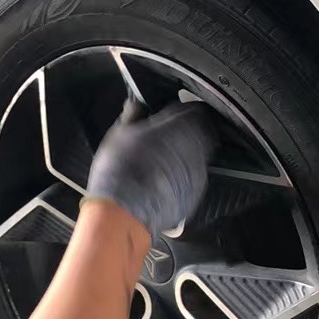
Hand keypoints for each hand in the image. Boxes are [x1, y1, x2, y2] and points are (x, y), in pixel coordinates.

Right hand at [85, 99, 214, 237]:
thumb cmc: (120, 171)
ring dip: (182, 159)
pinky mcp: (194, 197)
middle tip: (165, 140)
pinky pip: (190, 182)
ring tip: (158, 165)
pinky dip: (179, 180)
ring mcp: (197, 175)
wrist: (124, 212)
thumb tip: (135, 106)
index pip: (195, 111)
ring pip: (196, 160)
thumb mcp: (119, 135)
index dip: (183, 112)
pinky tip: (159, 184)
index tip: (172, 116)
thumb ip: (133, 116)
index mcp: (181, 128)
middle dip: (185, 136)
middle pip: (199, 136)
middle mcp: (196, 150)